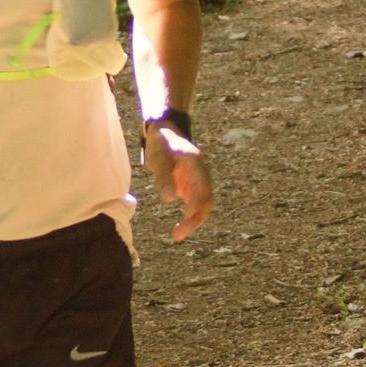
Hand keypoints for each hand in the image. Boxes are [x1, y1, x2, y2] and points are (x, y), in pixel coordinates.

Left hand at [143, 124, 212, 240]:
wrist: (164, 130)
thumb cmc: (161, 143)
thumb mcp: (159, 158)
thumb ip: (164, 177)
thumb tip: (170, 200)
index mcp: (197, 166)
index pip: (202, 194)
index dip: (195, 212)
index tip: (182, 226)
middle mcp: (201, 174)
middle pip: (206, 202)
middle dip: (195, 221)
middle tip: (178, 235)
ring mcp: (197, 180)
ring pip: (202, 204)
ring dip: (193, 220)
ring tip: (177, 234)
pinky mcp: (190, 184)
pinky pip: (194, 202)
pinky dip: (190, 215)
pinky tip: (179, 226)